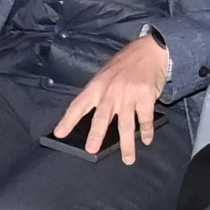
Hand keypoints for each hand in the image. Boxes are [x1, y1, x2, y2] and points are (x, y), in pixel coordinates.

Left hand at [54, 34, 176, 164]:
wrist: (150, 51)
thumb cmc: (125, 66)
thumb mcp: (105, 76)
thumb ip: (99, 95)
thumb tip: (94, 120)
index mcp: (96, 86)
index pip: (78, 105)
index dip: (68, 120)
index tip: (59, 133)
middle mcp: (110, 91)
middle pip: (101, 117)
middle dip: (96, 134)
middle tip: (91, 149)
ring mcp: (128, 94)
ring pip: (126, 124)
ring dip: (127, 144)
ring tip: (128, 159)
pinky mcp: (146, 96)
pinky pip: (145, 118)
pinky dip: (147, 131)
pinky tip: (147, 140)